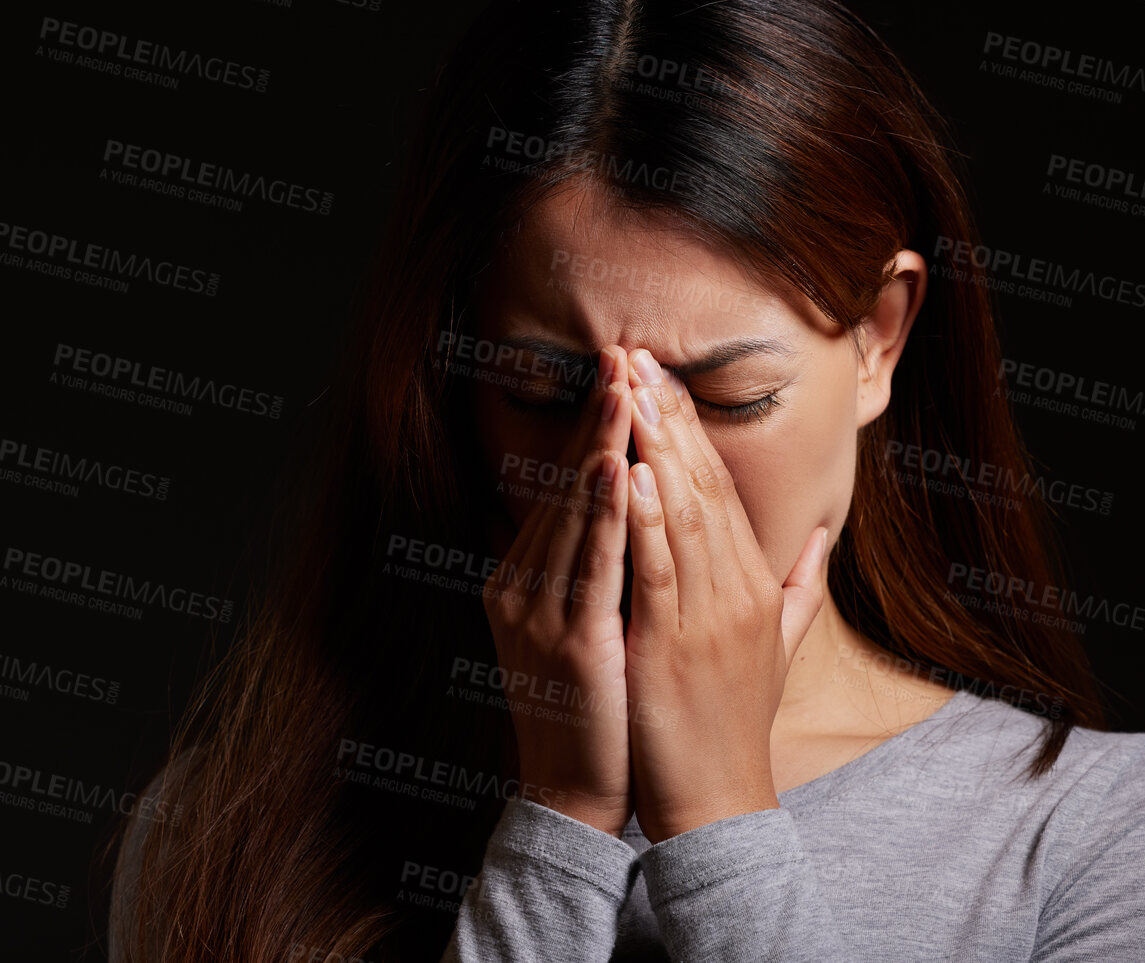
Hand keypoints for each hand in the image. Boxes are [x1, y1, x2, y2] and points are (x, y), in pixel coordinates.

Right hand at [482, 346, 635, 836]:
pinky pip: (588, 563)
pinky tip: (617, 467)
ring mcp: (536, 610)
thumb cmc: (594, 705)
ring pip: (572, 511)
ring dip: (599, 444)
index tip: (624, 371)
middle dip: (597, 416)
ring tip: (624, 389)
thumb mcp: (582, 621)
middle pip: (562, 482)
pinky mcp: (565, 639)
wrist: (576, 792)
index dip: (593, 425)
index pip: (563, 483)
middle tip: (622, 352)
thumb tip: (600, 511)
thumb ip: (586, 563)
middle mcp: (520, 582)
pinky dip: (602, 511)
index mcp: (526, 574)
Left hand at [619, 348, 829, 843]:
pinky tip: (630, 475)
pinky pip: (660, 572)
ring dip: (654, 448)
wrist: (721, 803)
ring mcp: (709, 617)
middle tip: (637, 353)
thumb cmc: (734, 724)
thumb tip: (821, 539)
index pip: (723, 487)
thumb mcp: (777, 646)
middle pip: (703, 484)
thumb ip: (797, 586)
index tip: (662, 375)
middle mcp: (739, 589)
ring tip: (632, 389)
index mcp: (756, 584)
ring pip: (683, 515)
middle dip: (668, 416)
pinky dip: (646, 520)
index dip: (690, 428)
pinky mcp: (674, 647)